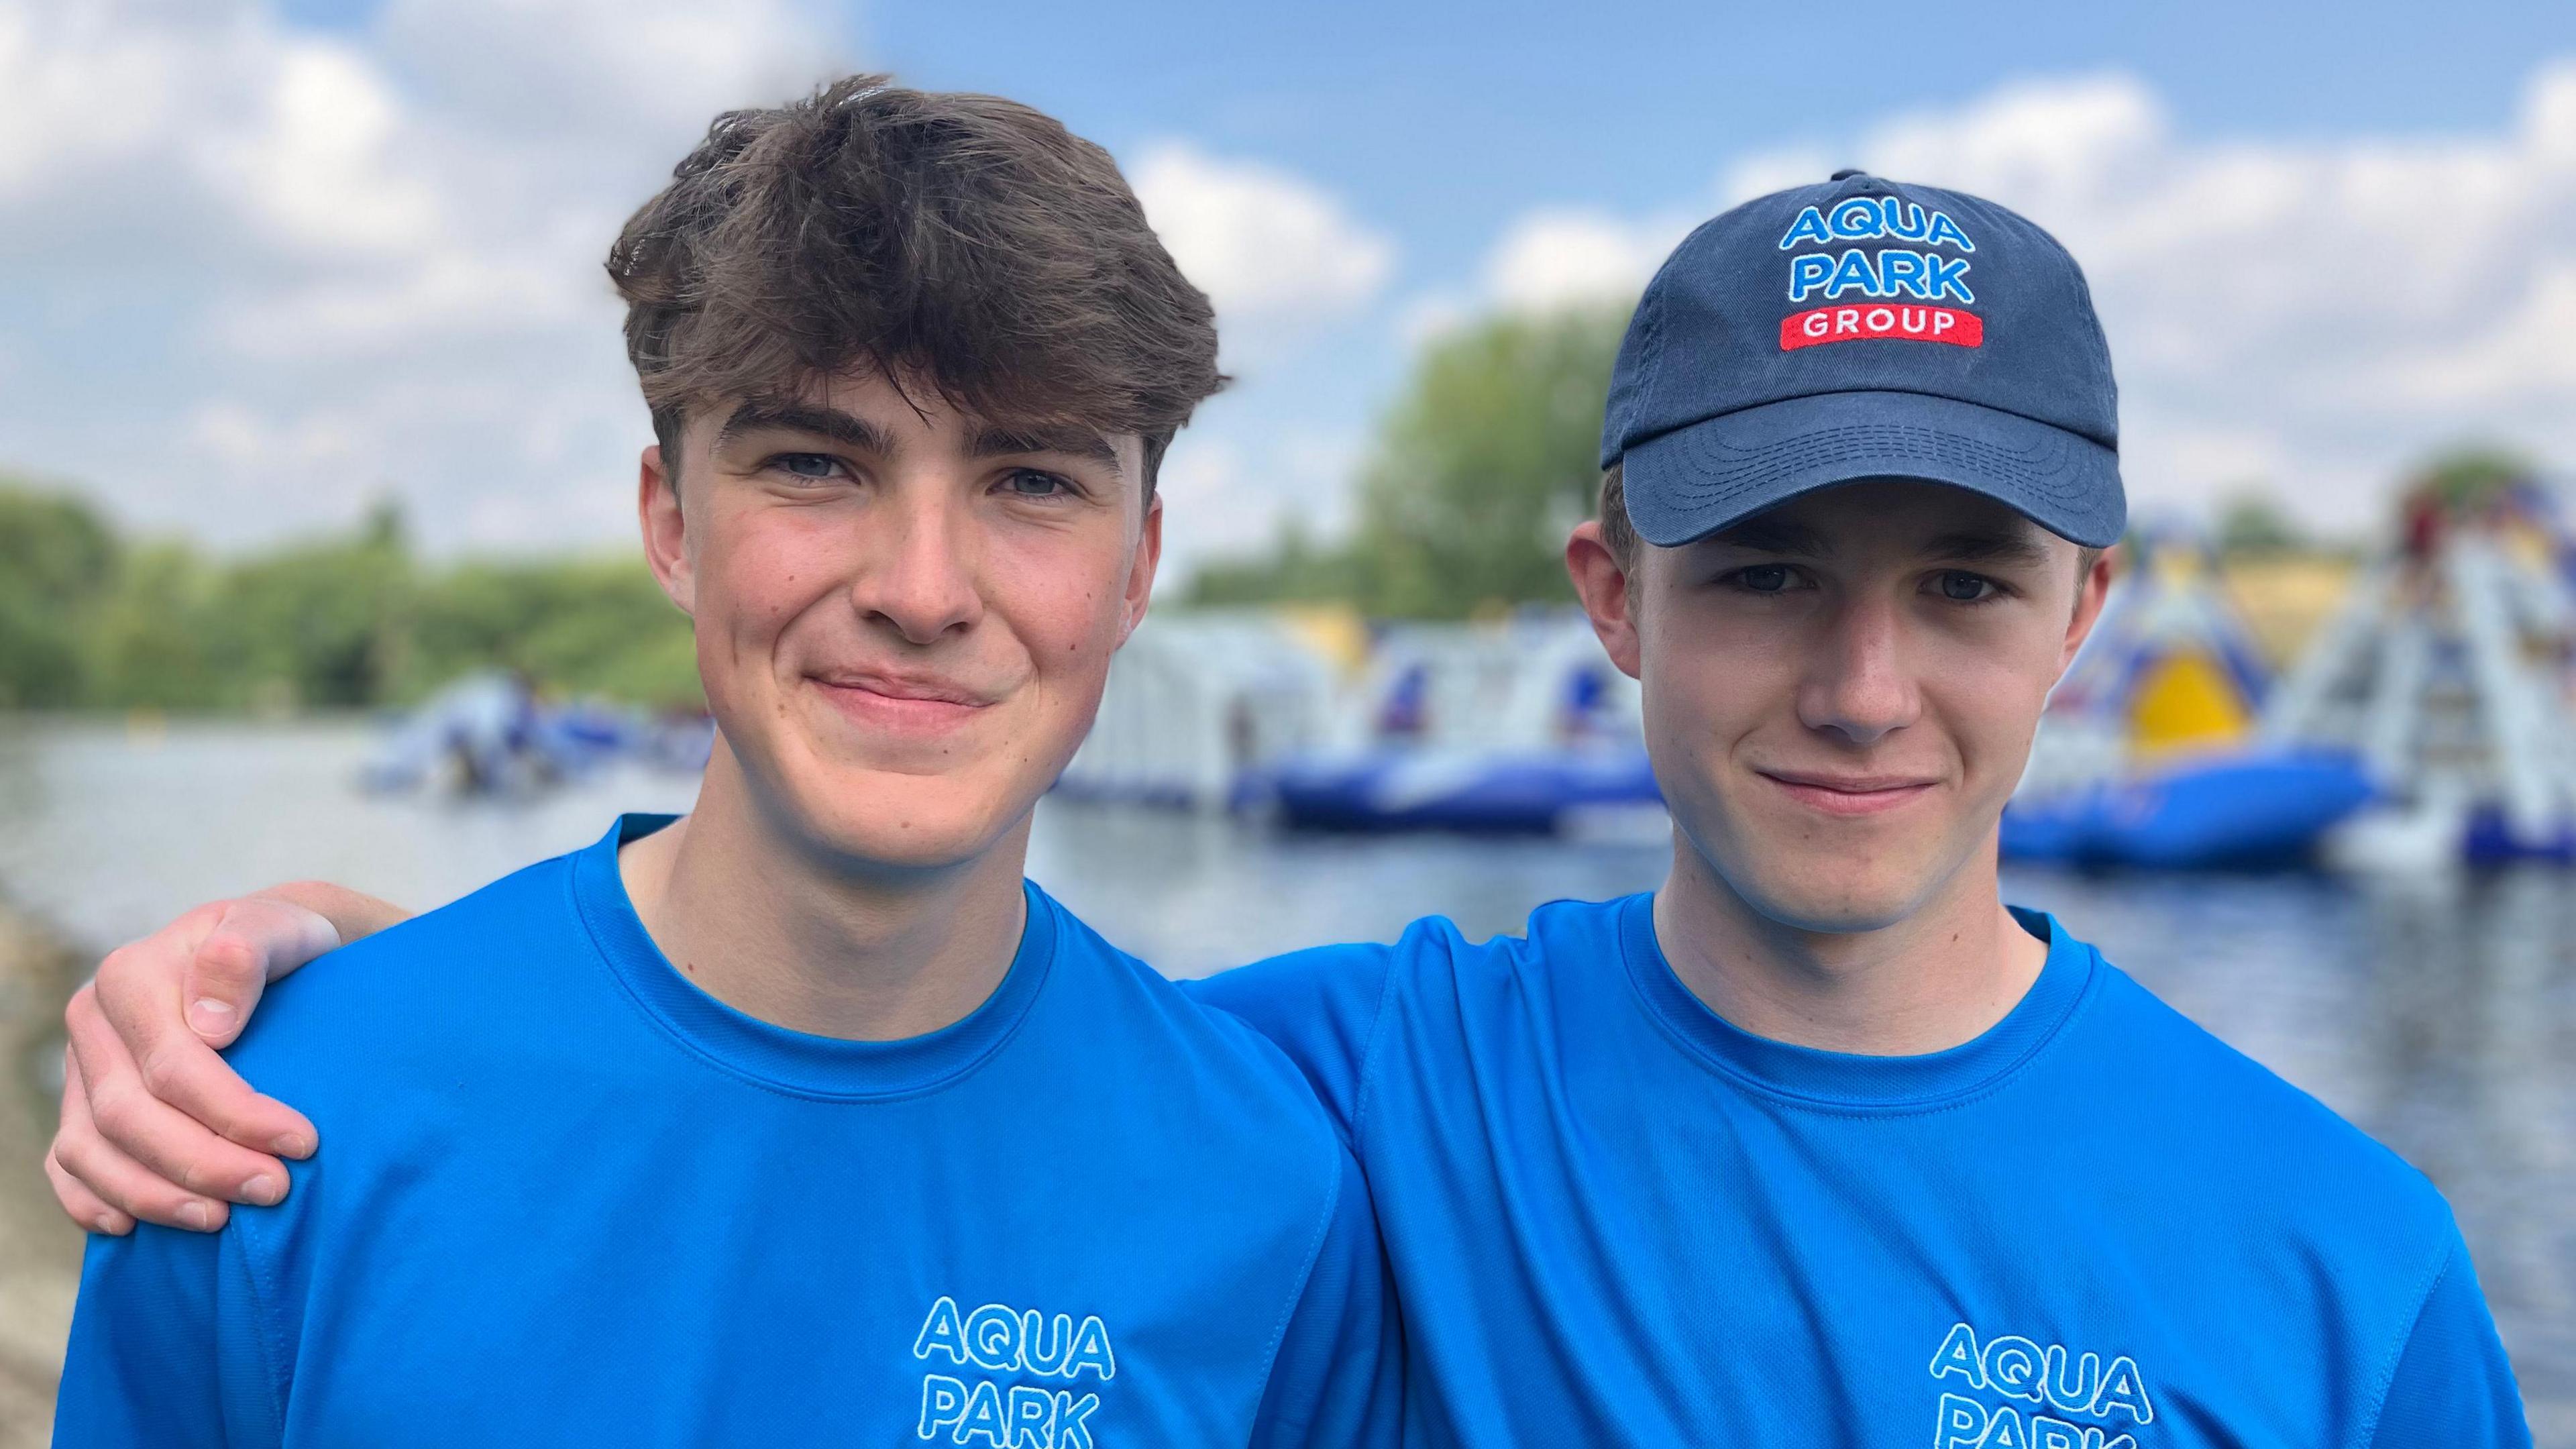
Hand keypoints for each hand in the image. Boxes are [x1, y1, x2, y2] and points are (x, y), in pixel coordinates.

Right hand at [45, 885, 395, 1233]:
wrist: (268, 952)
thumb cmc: (281, 943)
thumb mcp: (279, 929)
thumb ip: (245, 953)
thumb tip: (210, 1024)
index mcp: (131, 976)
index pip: (173, 1065)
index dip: (235, 1112)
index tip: (302, 1142)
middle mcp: (92, 1022)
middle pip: (130, 1116)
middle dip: (203, 1164)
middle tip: (274, 1190)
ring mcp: (78, 1069)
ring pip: (91, 1151)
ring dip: (153, 1197)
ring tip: (222, 1220)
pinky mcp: (78, 1107)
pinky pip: (66, 1167)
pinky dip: (92, 1203)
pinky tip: (135, 1229)